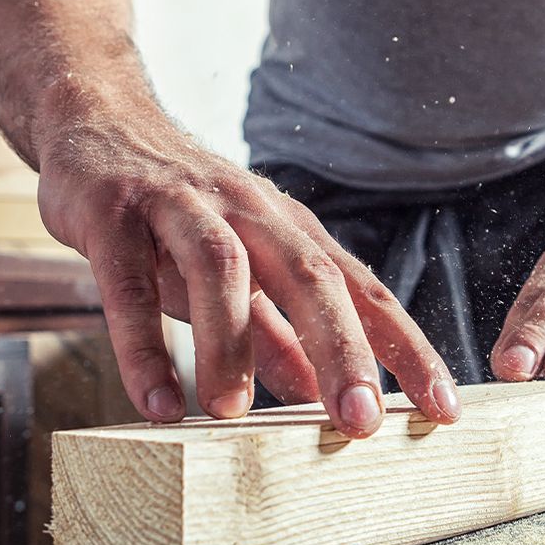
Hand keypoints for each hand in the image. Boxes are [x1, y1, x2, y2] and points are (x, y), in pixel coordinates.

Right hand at [36, 115, 460, 437]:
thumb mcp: (239, 271)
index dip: (405, 349)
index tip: (444, 409)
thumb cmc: (182, 211)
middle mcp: (250, 212)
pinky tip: (155, 400)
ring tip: (232, 414)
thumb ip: (275, 332)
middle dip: (342, 349)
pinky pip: (128, 281)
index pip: (362, 290)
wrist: (100, 122)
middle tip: (362, 422)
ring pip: (222, 268)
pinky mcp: (115, 213)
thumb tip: (315, 394)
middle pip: (311, 275)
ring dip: (231, 342)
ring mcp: (182, 206)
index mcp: (289, 229)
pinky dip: (141, 343)